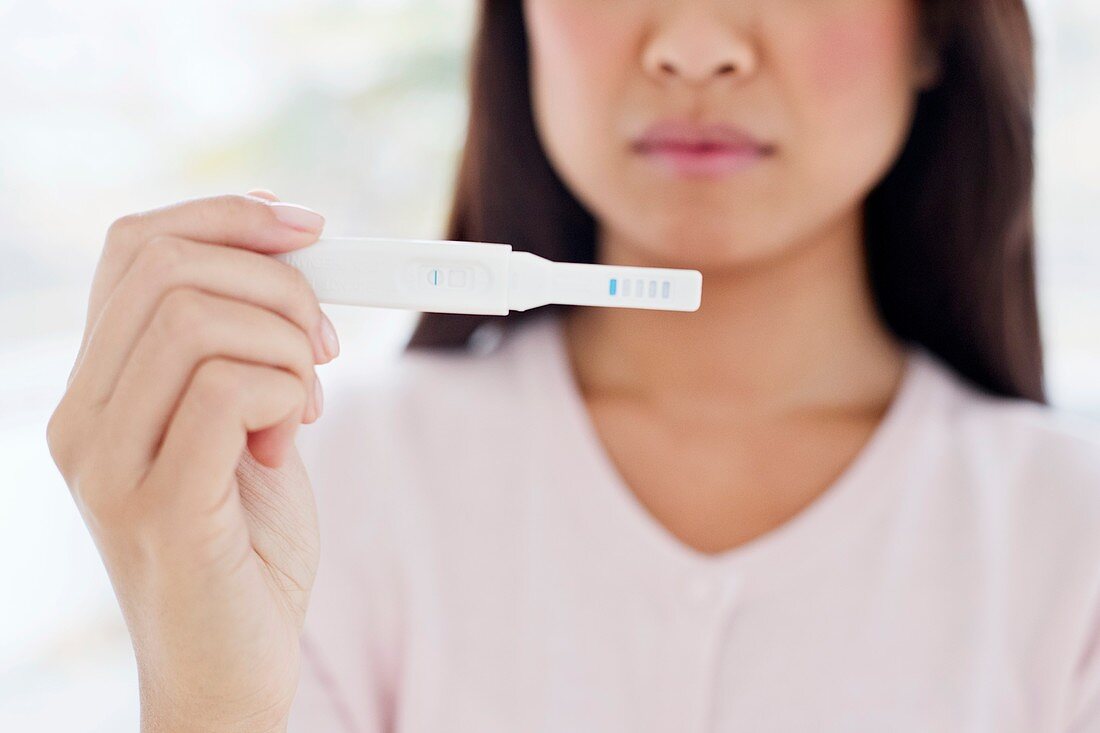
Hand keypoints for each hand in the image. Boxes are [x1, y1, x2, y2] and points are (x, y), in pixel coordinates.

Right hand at [46, 190, 338, 731]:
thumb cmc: (246, 550)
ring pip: (196, 319)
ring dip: (288, 345)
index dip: (227, 217)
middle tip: (324, 344)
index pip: (135, 248)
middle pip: (167, 267)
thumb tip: (297, 262)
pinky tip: (296, 435)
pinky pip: (226, 391)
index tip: (308, 228)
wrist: (232, 673)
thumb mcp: (251, 428)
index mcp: (100, 388)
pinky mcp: (160, 509)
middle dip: (279, 286)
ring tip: (309, 402)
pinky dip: (287, 393)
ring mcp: (109, 465)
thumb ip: (251, 352)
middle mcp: (83, 418)